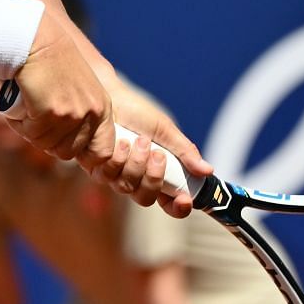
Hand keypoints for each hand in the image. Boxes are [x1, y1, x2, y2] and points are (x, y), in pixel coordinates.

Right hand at [1, 16, 112, 163]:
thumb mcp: (79, 90)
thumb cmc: (51, 63)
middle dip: (47, 141)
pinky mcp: (52, 112)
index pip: (102, 152)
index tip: (63, 145)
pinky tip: (20, 105)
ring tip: (27, 108)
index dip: (82, 156)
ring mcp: (73, 114)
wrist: (35, 41)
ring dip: (31, 131)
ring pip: (46, 144)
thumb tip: (71, 151)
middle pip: (67, 153)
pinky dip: (20, 123)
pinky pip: (31, 133)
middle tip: (35, 122)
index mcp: (102, 108)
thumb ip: (81, 117)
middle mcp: (92, 113)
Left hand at [90, 84, 211, 216]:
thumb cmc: (138, 112)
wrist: (109, 95)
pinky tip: (121, 141)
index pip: (169, 203)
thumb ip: (185, 152)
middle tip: (157, 154)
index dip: (178, 208)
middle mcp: (134, 179)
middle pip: (145, 199)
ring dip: (136, 164)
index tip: (185, 199)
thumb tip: (208, 171)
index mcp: (157, 174)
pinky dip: (118, 159)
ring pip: (126, 188)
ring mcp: (113, 175)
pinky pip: (107, 176)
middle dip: (153, 178)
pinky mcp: (96, 167)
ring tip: (140, 140)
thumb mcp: (166, 131)